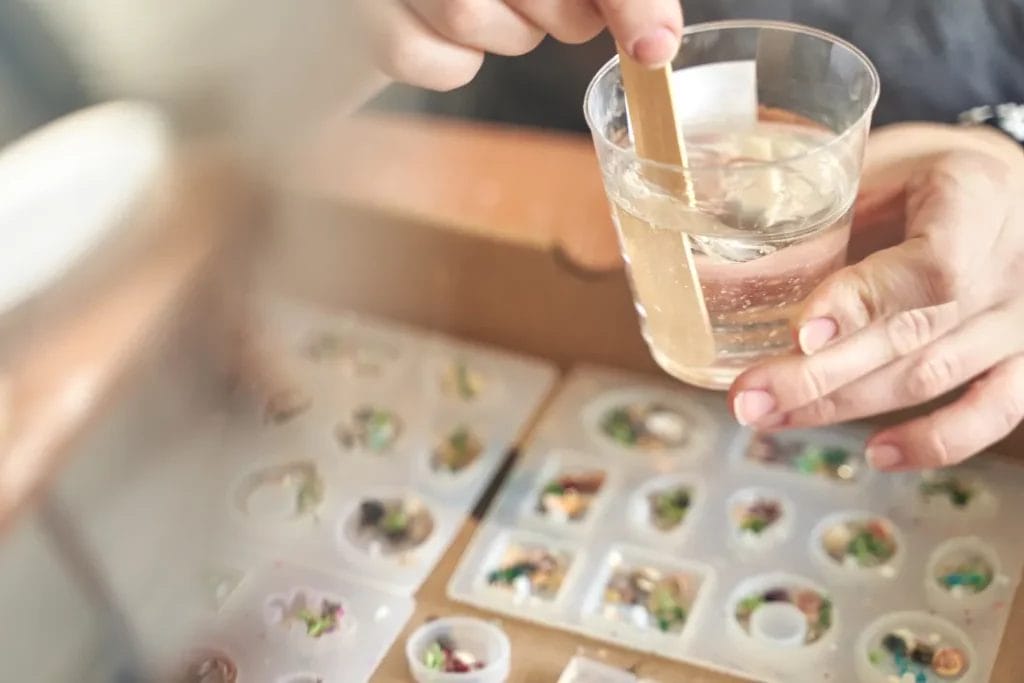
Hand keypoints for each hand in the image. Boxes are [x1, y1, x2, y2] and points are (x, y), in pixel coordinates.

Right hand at [355, 0, 682, 90]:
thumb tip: (656, 44)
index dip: (623, 1)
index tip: (653, 45)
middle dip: (565, 16)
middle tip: (563, 8)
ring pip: (474, 21)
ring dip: (511, 34)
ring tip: (501, 7)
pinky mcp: (364, 17)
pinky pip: (436, 63)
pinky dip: (459, 63)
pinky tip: (453, 31)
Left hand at [729, 123, 1023, 471]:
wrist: (1010, 187)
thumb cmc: (928, 177)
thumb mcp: (885, 167)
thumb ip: (830, 215)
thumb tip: (732, 275)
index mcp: (975, 197)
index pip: (928, 266)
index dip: (862, 305)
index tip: (800, 334)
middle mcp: (1010, 263)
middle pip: (912, 333)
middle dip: (819, 375)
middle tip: (747, 398)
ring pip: (932, 377)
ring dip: (844, 406)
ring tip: (770, 416)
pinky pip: (993, 412)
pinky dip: (937, 440)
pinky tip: (877, 453)